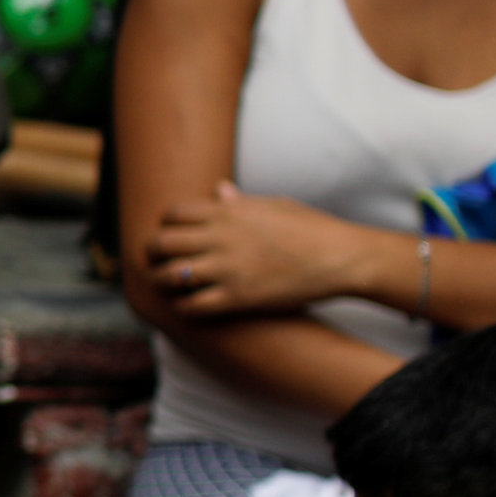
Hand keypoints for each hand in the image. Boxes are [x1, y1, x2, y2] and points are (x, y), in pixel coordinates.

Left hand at [149, 185, 381, 317]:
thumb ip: (240, 201)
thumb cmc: (313, 228)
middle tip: (157, 260)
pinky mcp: (237, 298)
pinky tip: (188, 306)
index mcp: (228, 212)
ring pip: (168, 276)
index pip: (172, 214)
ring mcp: (227, 269)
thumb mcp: (275, 206)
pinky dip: (182, 307)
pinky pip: (191, 306)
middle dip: (152, 252)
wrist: (343, 257)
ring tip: (166, 285)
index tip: (170, 233)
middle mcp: (221, 238)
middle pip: (160, 243)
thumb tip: (219, 188)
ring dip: (161, 282)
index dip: (165, 224)